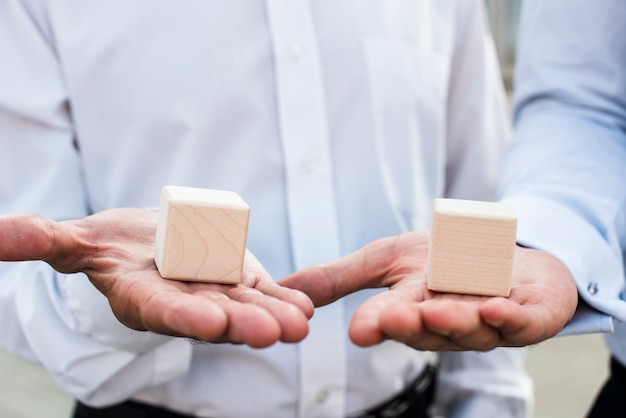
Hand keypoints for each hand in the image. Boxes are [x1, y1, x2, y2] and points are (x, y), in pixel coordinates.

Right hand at [0, 209, 312, 347]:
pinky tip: (306, 307)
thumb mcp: (75, 242)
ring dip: (272, 316)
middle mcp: (180, 302)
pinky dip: (282, 300)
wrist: (146, 245)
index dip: (182, 315)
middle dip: (239, 323)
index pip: (161, 308)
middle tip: (270, 333)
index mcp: (141, 296)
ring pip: (244, 307)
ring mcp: (212, 294)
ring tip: (300, 324)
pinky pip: (261, 293)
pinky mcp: (236, 283)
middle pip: (211, 314)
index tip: (209, 323)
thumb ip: (43, 239)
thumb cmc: (107, 245)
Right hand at [279, 231, 577, 350]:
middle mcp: (444, 323)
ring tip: (440, 309)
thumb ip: (339, 277)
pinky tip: (496, 309)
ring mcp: (487, 323)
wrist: (506, 255)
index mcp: (409, 309)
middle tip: (394, 317)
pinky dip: (509, 320)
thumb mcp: (386, 258)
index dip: (376, 324)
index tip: (359, 329)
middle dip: (411, 325)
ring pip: (470, 331)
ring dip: (455, 321)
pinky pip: (520, 326)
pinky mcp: (527, 319)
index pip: (388, 319)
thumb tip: (282, 287)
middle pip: (426, 330)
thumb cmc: (443, 259)